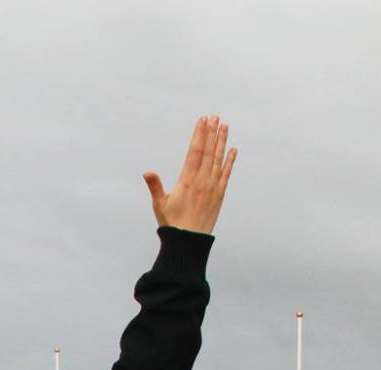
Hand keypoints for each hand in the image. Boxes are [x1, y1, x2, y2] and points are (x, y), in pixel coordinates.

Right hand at [142, 115, 235, 233]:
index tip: (203, 120)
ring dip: (222, 142)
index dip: (199, 134)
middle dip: (212, 133)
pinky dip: (230, 161)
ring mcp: (213, 187)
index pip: (195, 152)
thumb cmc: (172, 223)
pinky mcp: (219, 195)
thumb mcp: (160, 204)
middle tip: (216, 117)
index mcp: (187, 180)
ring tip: (225, 127)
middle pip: (208, 152)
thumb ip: (155, 186)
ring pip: (218, 160)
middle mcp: (202, 181)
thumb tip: (147, 173)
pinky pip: (226, 174)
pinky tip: (233, 150)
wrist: (189, 241)